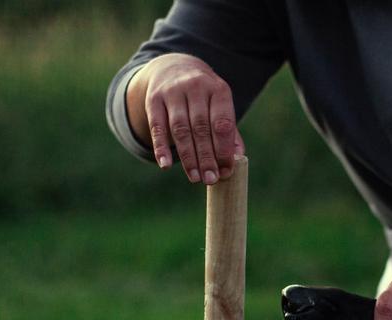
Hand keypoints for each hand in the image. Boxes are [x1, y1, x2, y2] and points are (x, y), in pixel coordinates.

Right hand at [126, 53, 243, 184]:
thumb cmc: (204, 97)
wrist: (174, 68)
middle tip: (210, 180)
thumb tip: (238, 159)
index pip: (222, 123)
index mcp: (218, 89)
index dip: (223, 149)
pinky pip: (157, 126)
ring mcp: (172, 91)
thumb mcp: (220, 106)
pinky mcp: (153, 99)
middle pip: (201, 128)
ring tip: (194, 178)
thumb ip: (229, 132)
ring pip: (180, 129)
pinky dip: (161, 147)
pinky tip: (165, 165)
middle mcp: (195, 87)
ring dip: (187, 157)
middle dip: (206, 157)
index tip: (225, 171)